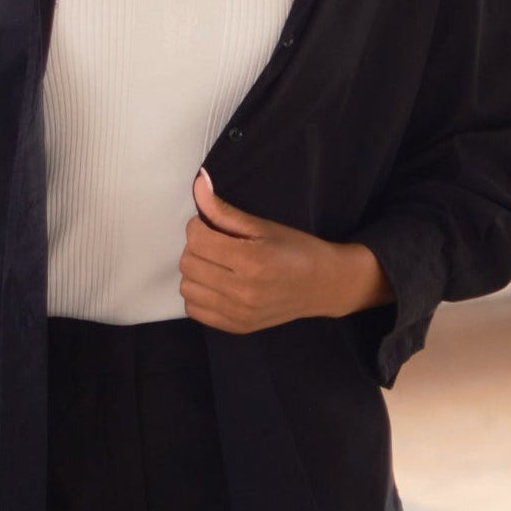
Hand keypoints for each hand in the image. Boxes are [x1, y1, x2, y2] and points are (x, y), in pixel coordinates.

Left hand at [179, 167, 350, 332]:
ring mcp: (238, 313)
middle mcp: (242, 291)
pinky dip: (199, 295)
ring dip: (196, 272)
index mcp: (251, 260)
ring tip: (216, 265)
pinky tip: (217, 285)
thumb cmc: (296, 250)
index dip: (198, 227)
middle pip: (189, 263)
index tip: (211, 226)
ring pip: (187, 288)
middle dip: (197, 248)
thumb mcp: (263, 226)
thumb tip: (198, 183)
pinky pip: (194, 310)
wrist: (323, 285)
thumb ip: (224, 210)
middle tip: (215, 244)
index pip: (197, 240)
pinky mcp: (237, 327)